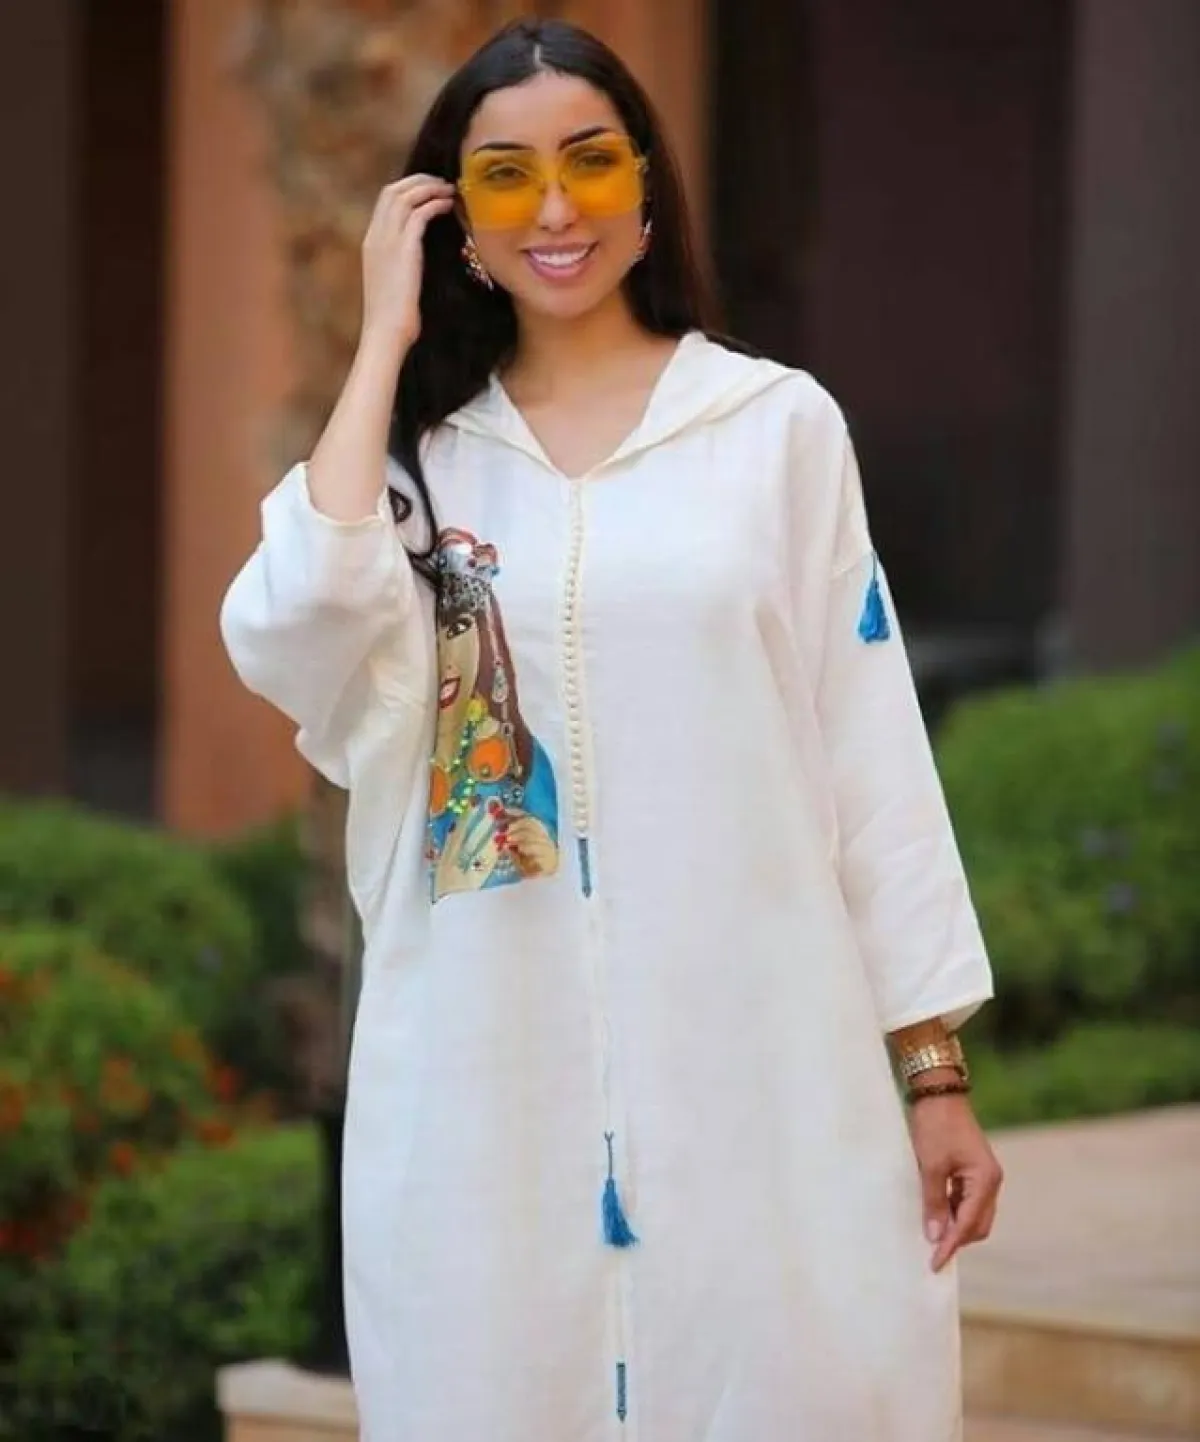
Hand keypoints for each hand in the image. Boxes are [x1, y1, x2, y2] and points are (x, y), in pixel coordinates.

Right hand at [360, 174, 455, 351]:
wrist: (385, 333)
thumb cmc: (393, 319)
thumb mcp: (394, 284)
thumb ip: (401, 264)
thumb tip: (417, 261)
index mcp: (371, 243)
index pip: (385, 201)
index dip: (408, 189)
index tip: (428, 190)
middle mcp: (376, 236)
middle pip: (393, 191)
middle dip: (419, 181)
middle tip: (441, 183)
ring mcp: (387, 241)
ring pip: (405, 196)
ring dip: (429, 188)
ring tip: (449, 190)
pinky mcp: (404, 249)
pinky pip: (419, 213)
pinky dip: (434, 203)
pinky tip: (448, 205)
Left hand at [907, 1090, 1002, 1271]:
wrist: (938, 1092)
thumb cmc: (935, 1126)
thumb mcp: (930, 1166)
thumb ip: (933, 1202)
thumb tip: (934, 1236)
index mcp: (985, 1180)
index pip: (968, 1224)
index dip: (951, 1245)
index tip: (934, 1263)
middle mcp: (991, 1181)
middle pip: (977, 1224)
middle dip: (956, 1239)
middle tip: (930, 1251)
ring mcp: (983, 1175)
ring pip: (972, 1213)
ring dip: (954, 1225)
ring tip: (929, 1234)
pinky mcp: (973, 1170)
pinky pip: (966, 1200)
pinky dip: (952, 1210)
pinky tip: (935, 1213)